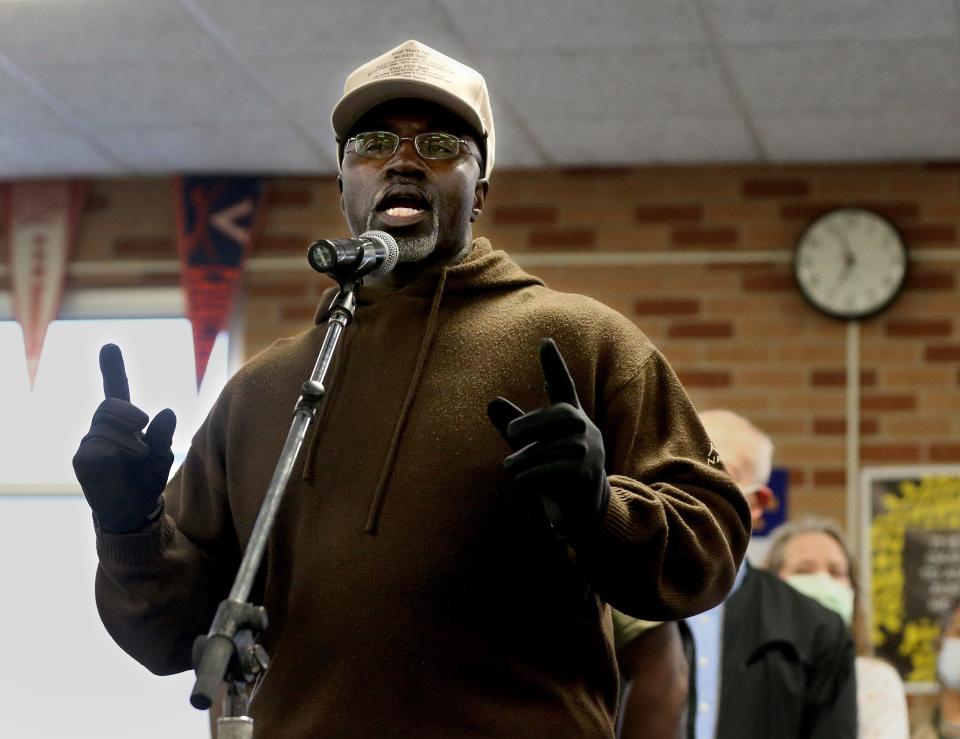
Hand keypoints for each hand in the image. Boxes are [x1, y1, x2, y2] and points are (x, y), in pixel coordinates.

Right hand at [72, 344, 176, 533]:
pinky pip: (96, 446)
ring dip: (128, 437)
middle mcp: (103, 428)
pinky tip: (123, 459)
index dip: (113, 369)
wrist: (134, 510)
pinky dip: (115, 450)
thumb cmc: (147, 479)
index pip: (116, 391)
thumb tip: (166, 411)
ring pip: (103, 424)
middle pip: (110, 405)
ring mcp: (91, 443)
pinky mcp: (83, 459)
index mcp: (124, 422)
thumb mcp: (162, 455)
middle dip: (129, 412)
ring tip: (141, 453)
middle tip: (143, 425)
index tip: (110, 346)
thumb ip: (164, 434)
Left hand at [487, 338, 610, 540]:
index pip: (564, 386)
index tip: (544, 341)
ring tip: (510, 468)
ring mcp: (589, 452)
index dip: (554, 365)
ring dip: (527, 458)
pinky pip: (556, 468)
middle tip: (512, 433)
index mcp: (571, 418)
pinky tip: (521, 480)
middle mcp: (584, 429)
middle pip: (560, 415)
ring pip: (553, 447)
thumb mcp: (530, 448)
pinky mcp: (587, 474)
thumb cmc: (552, 473)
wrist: (581, 511)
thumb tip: (492, 402)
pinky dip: (534, 474)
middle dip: (534, 422)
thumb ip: (513, 427)